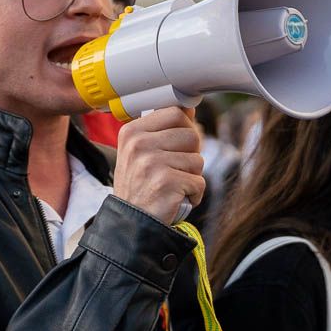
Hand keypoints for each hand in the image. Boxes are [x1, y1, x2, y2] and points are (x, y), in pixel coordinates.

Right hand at [112, 107, 204, 225]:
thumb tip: (188, 106)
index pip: (176, 112)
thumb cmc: (140, 186)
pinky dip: (194, 194)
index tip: (174, 147)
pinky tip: (176, 199)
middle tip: (172, 171)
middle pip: (192, 135)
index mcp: (132, 131)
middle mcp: (139, 144)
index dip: (185, 130)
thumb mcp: (141, 151)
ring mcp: (152, 163)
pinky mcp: (166, 183)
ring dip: (191, 176)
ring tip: (172, 186)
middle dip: (190, 155)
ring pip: (198, 160)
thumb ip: (163, 128)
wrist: (130, 224)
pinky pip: (199, 182)